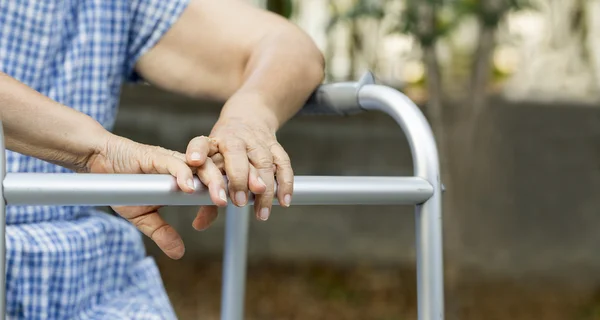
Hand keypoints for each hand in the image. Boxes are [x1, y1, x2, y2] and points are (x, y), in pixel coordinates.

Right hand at [85, 133, 226, 258]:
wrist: (99, 164)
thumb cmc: (124, 187)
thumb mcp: (144, 217)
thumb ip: (162, 232)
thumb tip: (179, 253)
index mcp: (185, 180)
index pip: (213, 186)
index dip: (224, 196)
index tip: (233, 210)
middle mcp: (183, 168)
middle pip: (215, 173)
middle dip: (230, 186)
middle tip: (240, 203)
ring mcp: (172, 161)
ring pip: (201, 166)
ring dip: (213, 181)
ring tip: (219, 199)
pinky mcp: (156, 156)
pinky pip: (174, 163)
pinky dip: (183, 174)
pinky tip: (189, 187)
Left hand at [190, 111, 293, 221]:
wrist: (249, 117)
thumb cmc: (225, 149)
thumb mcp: (212, 162)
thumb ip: (207, 192)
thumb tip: (199, 225)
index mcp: (213, 142)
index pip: (202, 144)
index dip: (198, 152)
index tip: (194, 161)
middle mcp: (235, 139)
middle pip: (236, 155)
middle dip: (239, 179)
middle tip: (239, 202)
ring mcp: (257, 142)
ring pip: (263, 162)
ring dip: (264, 188)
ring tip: (261, 212)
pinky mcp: (275, 146)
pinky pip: (283, 164)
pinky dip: (285, 183)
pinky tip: (284, 201)